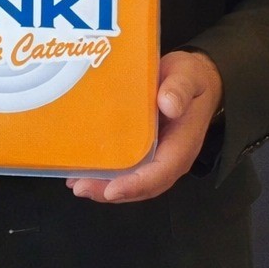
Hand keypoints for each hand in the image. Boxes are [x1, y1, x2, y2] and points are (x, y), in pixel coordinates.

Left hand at [66, 49, 222, 202]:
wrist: (193, 79)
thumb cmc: (190, 78)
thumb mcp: (188, 76)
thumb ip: (180, 89)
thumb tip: (168, 104)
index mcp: (182, 144)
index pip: (161, 172)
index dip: (136, 184)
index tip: (111, 190)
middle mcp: (169, 157)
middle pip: (142, 185)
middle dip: (111, 191)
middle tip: (81, 189)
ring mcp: (155, 156)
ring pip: (131, 181)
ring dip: (103, 187)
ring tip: (76, 184)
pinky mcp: (143, 150)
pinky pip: (125, 168)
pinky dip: (104, 175)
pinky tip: (81, 172)